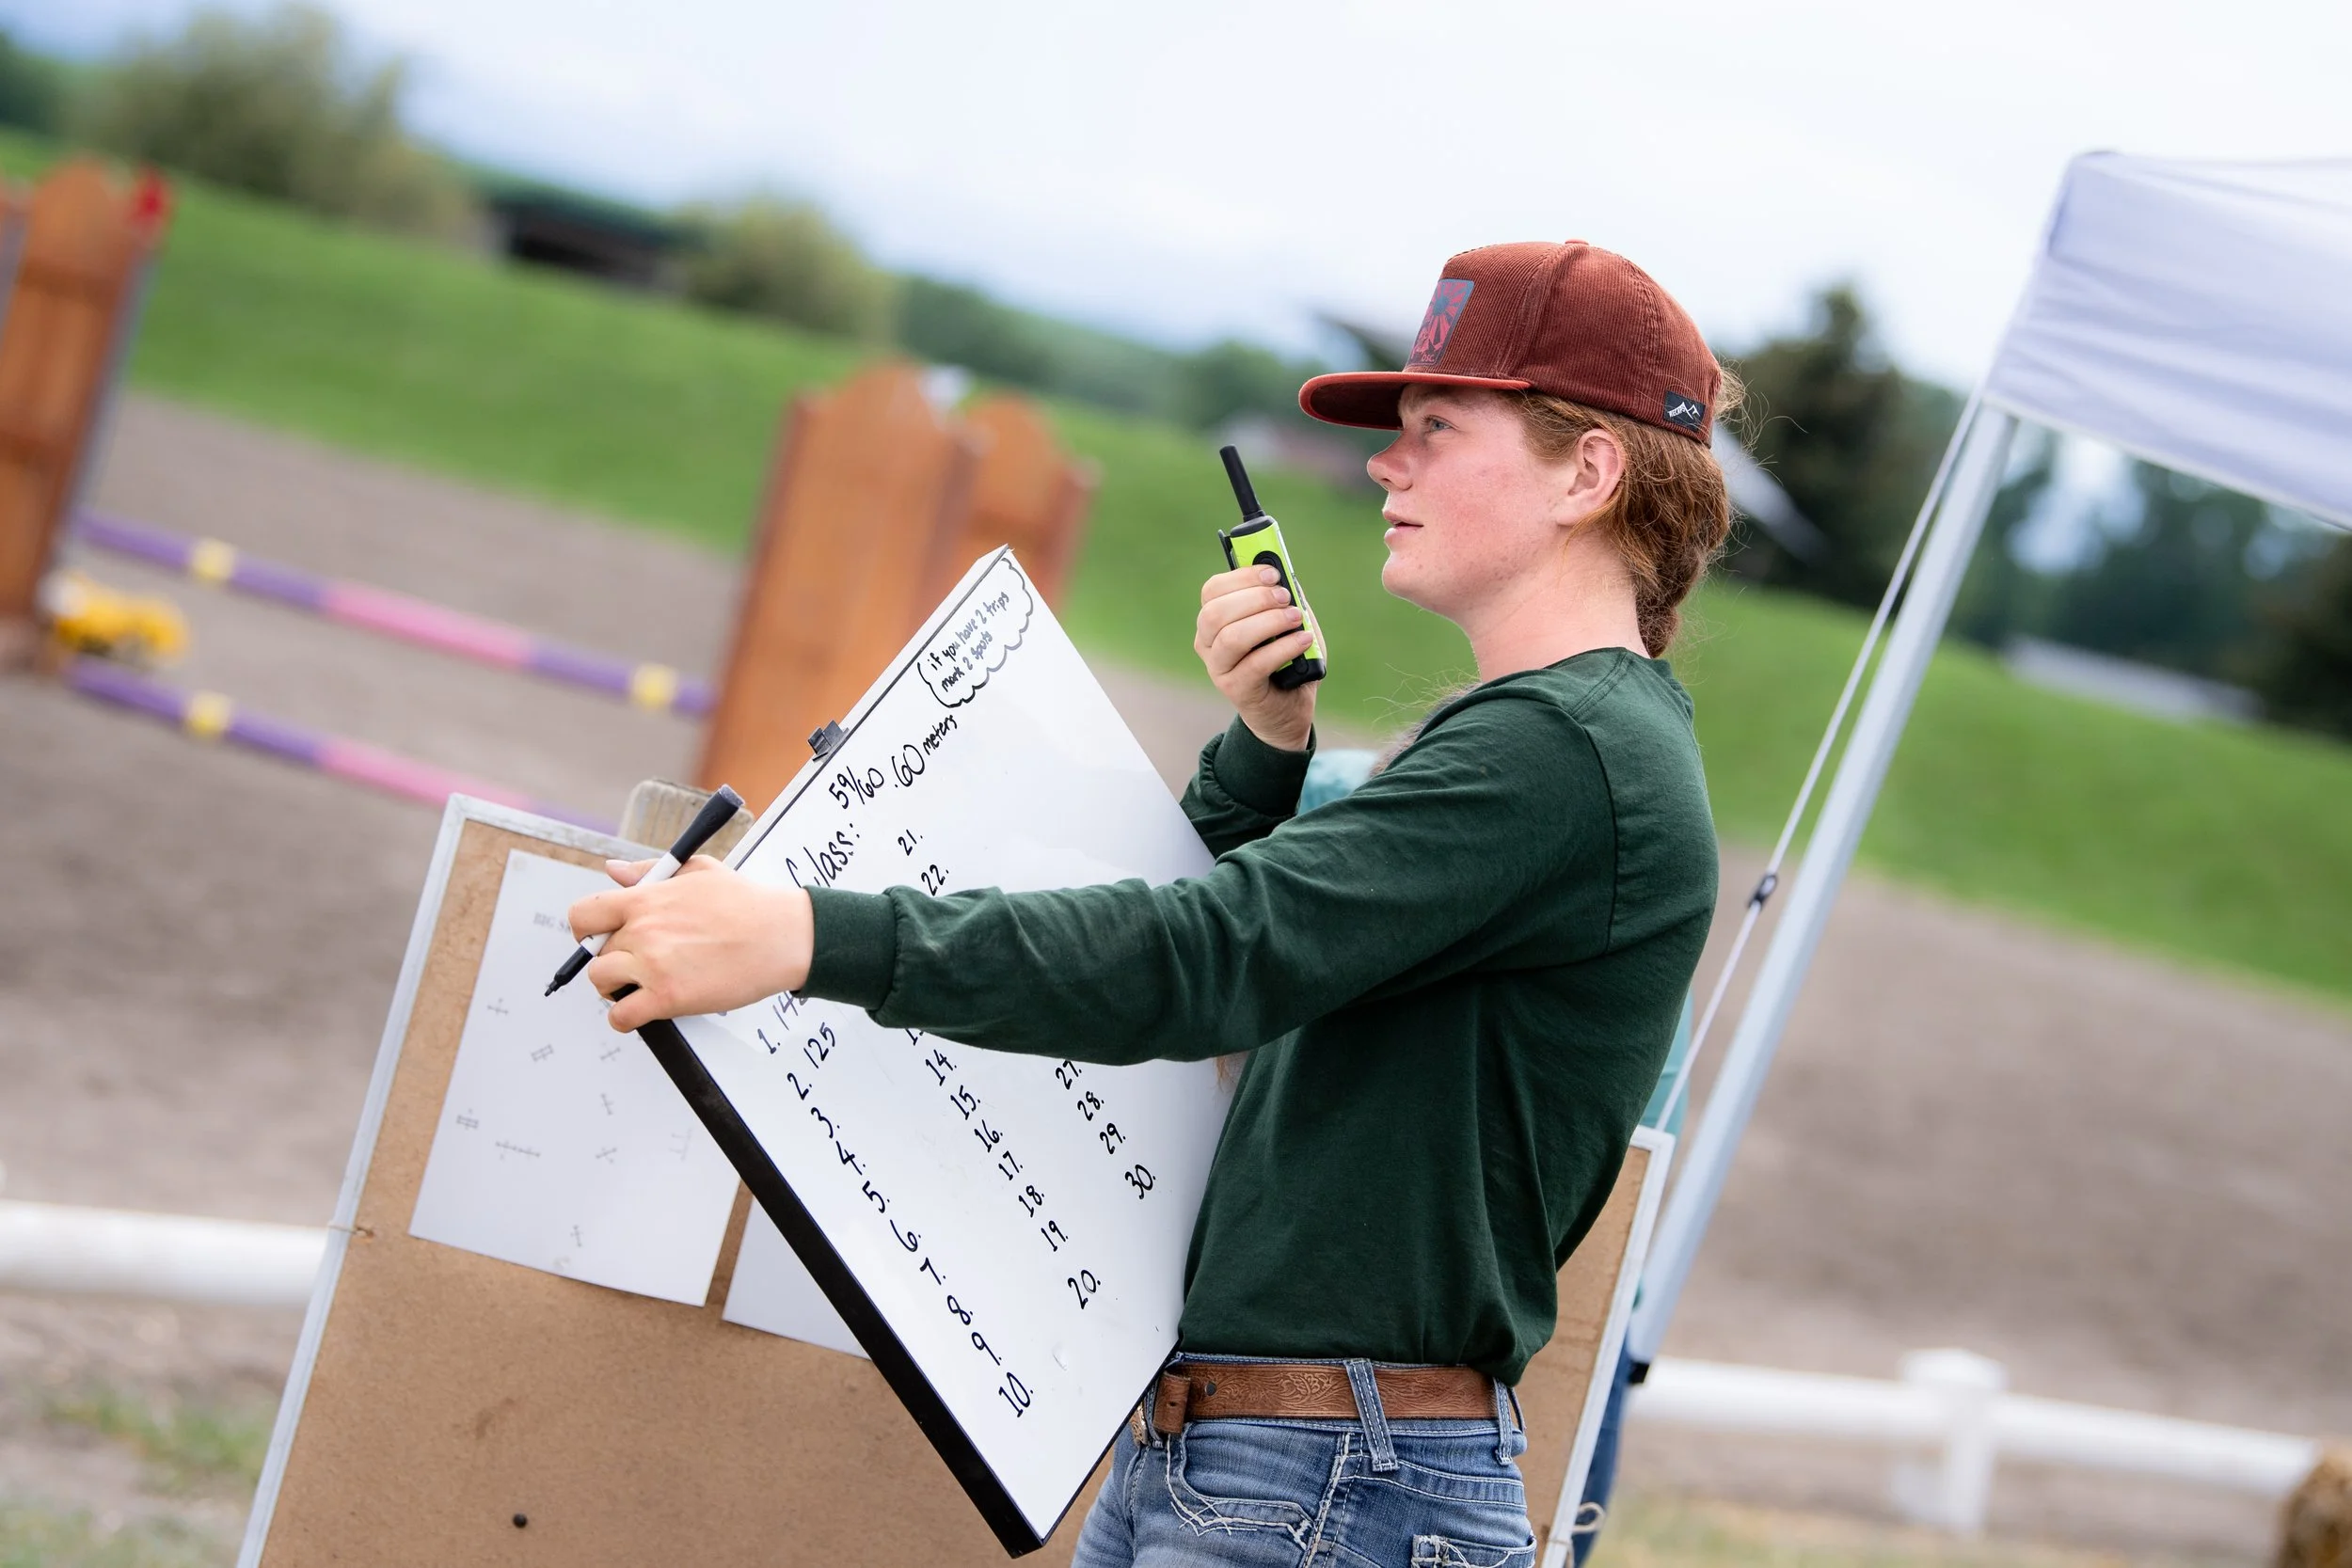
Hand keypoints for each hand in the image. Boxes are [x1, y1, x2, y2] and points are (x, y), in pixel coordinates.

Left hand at [566, 856, 812, 1031]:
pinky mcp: (668, 997)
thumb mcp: (696, 870)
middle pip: (595, 952)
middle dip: (611, 957)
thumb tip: (612, 872)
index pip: (584, 914)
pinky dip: (624, 1018)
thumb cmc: (747, 903)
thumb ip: (648, 871)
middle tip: (635, 963)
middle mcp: (642, 931)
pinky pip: (621, 1015)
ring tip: (637, 986)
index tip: (599, 937)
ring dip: (613, 987)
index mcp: (645, 899)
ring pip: (601, 982)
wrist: (781, 935)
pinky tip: (640, 1011)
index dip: (586, 930)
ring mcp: (653, 966)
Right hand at [1195, 565, 1315, 751]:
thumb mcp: (1287, 624)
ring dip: (1269, 622)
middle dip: (1255, 599)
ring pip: (1231, 637)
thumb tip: (1286, 577)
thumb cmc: (1286, 661)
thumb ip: (1283, 601)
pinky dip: (1284, 648)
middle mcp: (1208, 643)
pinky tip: (1304, 641)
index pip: (1213, 590)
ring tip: (1296, 619)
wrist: (1287, 709)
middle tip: (1286, 599)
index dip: (1242, 577)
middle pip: (1216, 612)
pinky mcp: (1235, 689)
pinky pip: (1255, 664)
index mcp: (1214, 620)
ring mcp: (1218, 668)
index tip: (1273, 573)